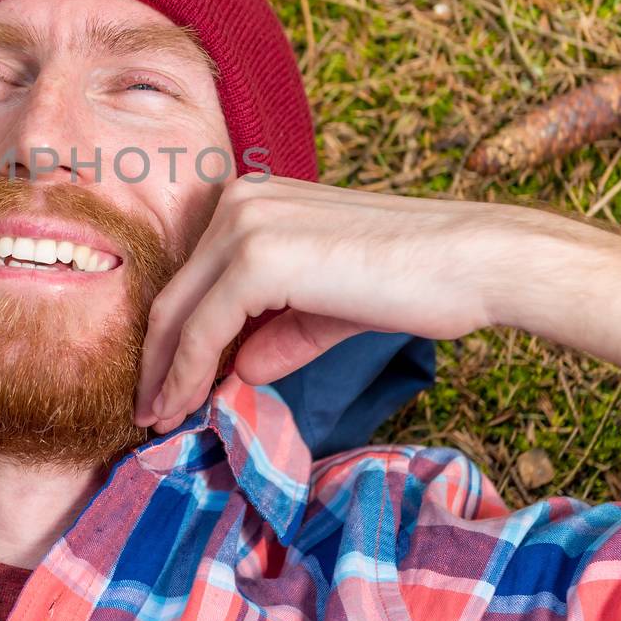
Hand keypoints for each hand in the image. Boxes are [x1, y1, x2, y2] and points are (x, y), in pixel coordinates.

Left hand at [133, 176, 512, 432]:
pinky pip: (205, 328)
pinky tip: (187, 406)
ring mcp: (245, 225)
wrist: (472, 261)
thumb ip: (279, 331)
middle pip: (175, 294)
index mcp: (253, 200)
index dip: (173, 336)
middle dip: (158, 359)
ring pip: (181, 314)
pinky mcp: (258, 258)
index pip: (193, 277)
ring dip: (168, 374)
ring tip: (161, 419)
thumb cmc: (412, 279)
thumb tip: (240, 372)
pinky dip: (189, 373)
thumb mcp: (327, 308)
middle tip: (149, 412)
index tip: (164, 386)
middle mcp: (239, 201)